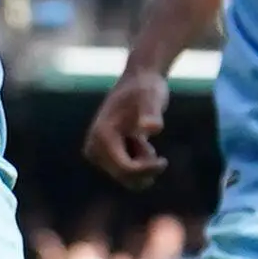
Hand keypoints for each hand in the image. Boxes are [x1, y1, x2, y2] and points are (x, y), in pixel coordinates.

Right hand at [81, 65, 169, 187]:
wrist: (139, 81)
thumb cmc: (146, 88)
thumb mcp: (152, 97)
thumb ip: (152, 112)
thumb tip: (151, 128)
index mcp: (101, 135)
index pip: (125, 169)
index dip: (147, 169)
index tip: (163, 161)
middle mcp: (93, 146)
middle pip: (125, 177)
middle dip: (144, 165)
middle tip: (148, 142)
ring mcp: (97, 152)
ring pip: (127, 178)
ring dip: (141, 164)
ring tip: (141, 139)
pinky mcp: (103, 156)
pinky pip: (126, 174)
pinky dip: (138, 162)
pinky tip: (136, 141)